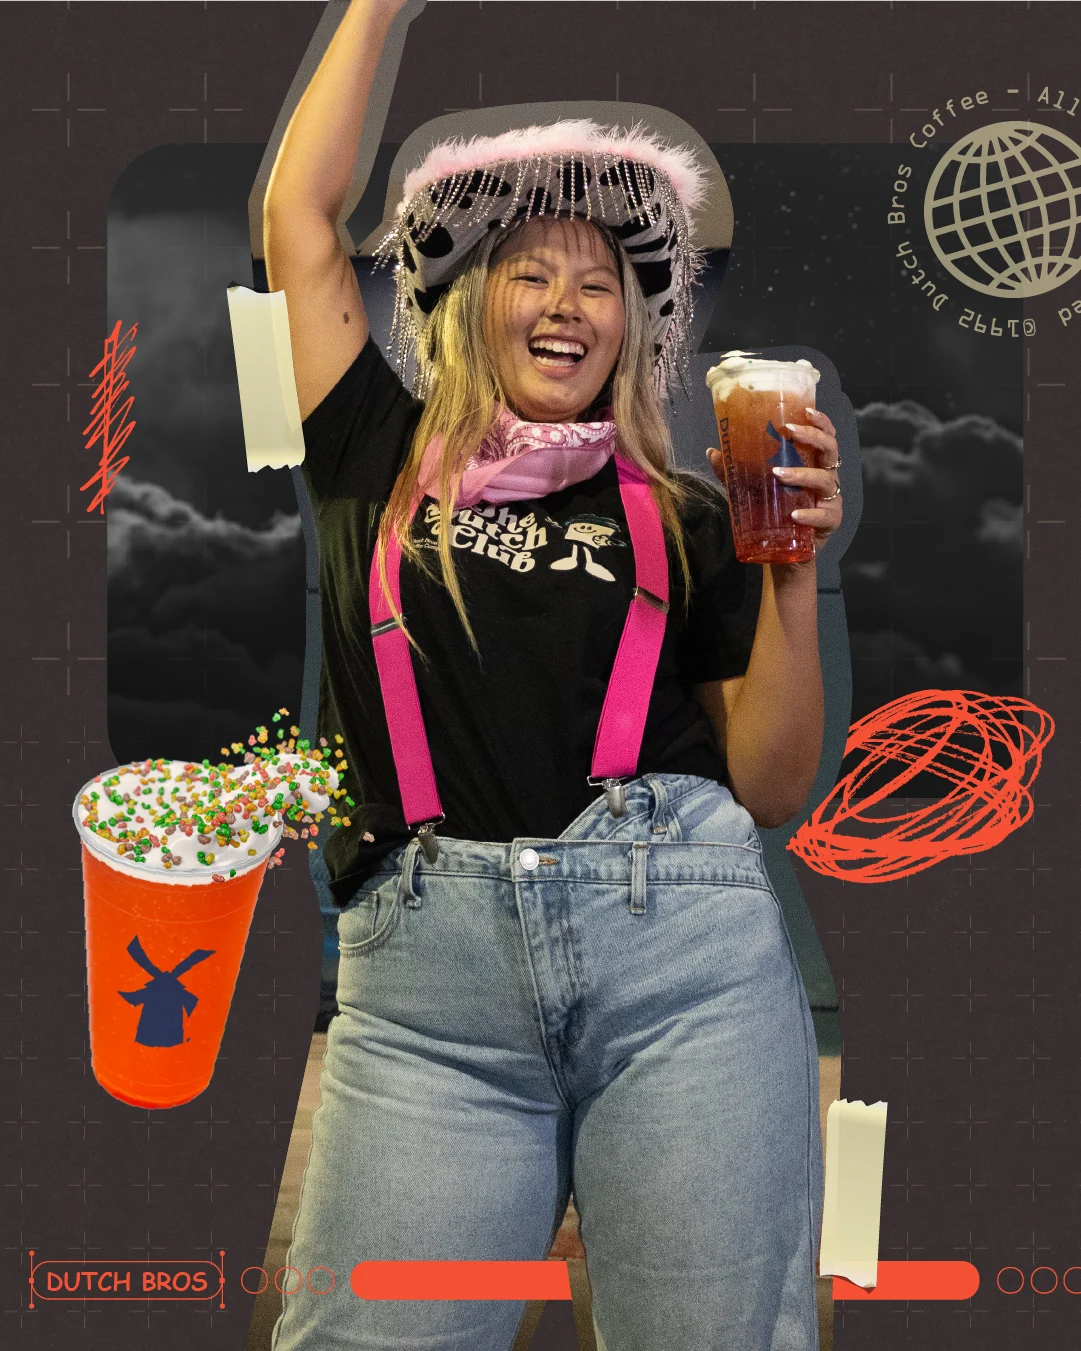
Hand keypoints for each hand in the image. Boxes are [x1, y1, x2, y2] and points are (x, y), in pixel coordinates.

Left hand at [706, 406, 842, 559]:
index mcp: (813, 464)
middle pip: (830, 450)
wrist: (783, 552)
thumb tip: (713, 451)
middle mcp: (826, 477)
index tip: (806, 410)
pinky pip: (824, 516)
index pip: (824, 437)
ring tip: (779, 474)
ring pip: (825, 480)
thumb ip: (735, 472)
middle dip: (813, 437)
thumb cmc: (773, 514)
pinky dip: (809, 514)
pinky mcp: (829, 522)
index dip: (820, 422)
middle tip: (790, 433)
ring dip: (803, 474)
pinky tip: (795, 514)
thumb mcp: (751, 490)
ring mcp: (830, 500)